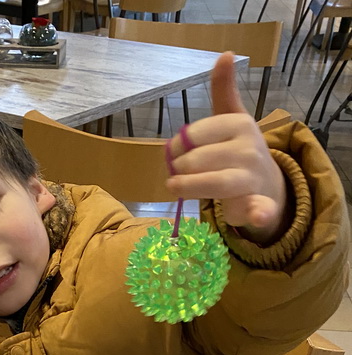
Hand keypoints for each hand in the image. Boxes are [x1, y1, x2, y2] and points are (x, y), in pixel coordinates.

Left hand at [165, 52, 288, 244]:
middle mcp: (249, 148)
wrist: (268, 183)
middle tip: (174, 173)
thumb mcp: (232, 116)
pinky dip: (258, 212)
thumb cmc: (240, 149)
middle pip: (201, 160)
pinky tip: (256, 214)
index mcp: (239, 124)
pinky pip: (260, 208)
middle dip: (181, 168)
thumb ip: (223, 90)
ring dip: (192, 187)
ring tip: (173, 186)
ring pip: (218, 183)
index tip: (174, 152)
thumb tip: (224, 53)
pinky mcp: (259, 203)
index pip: (196, 134)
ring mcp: (254, 177)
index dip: (178, 145)